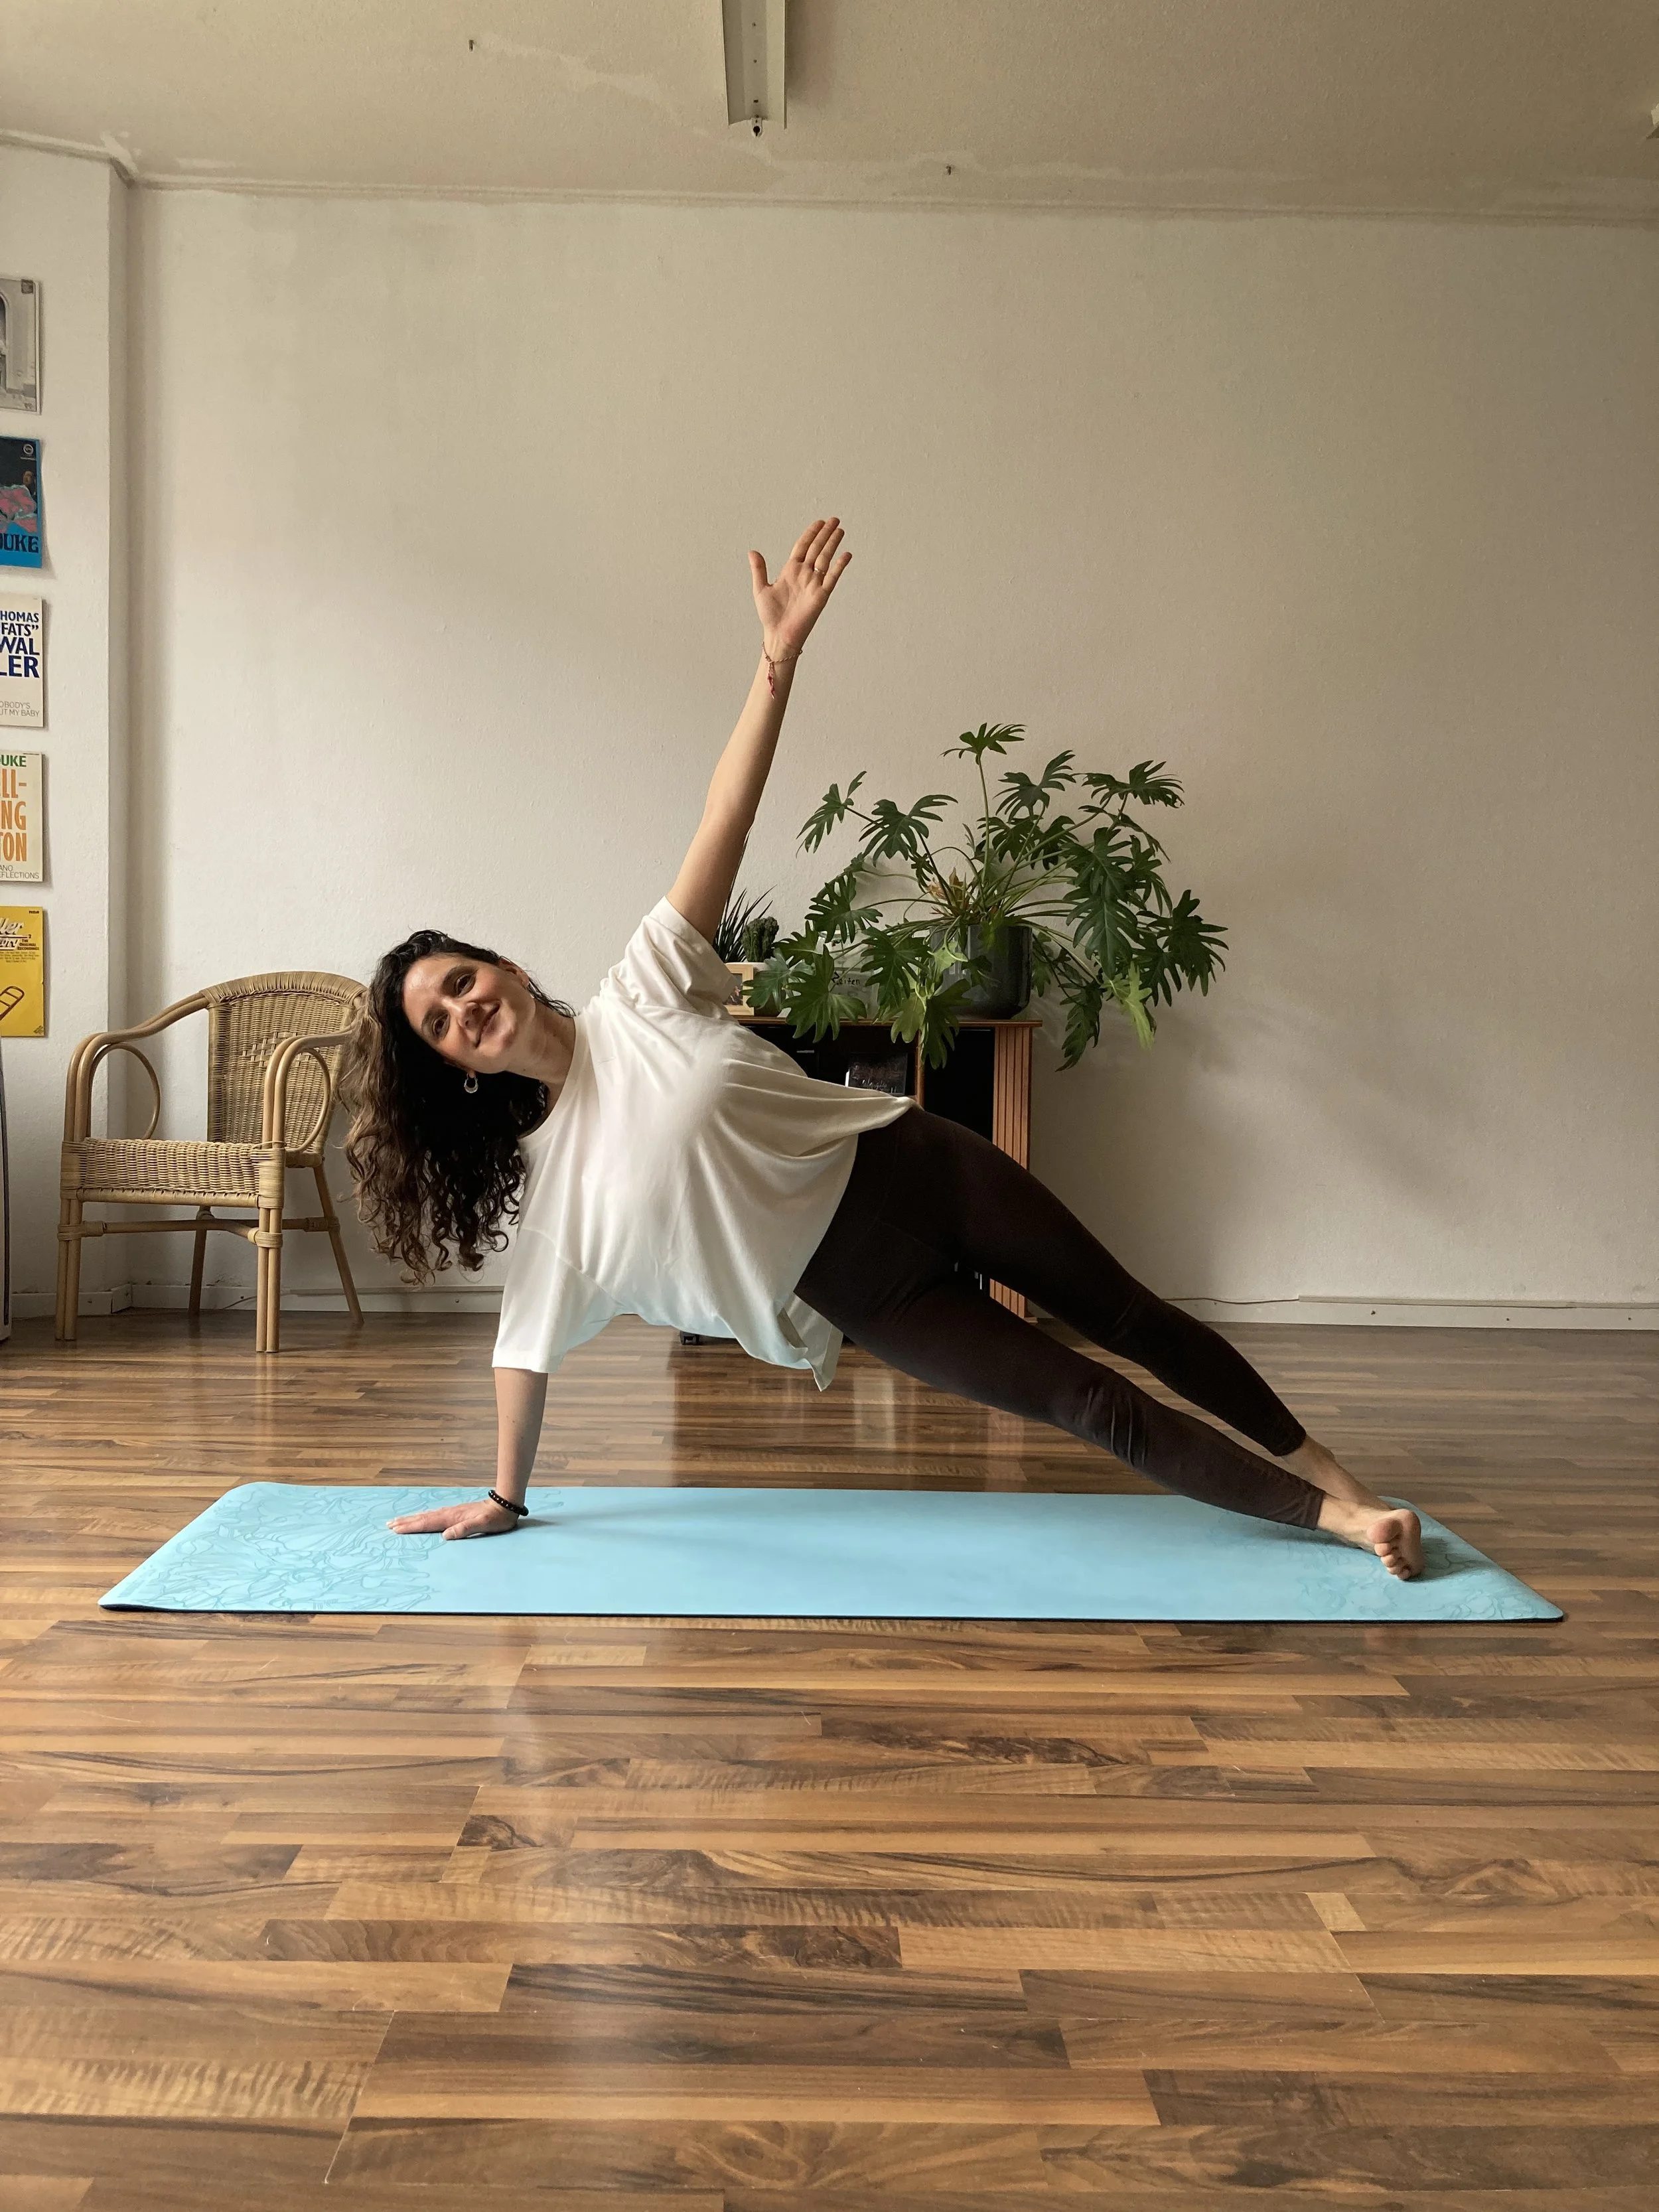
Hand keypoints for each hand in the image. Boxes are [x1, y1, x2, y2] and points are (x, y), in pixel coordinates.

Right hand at [386, 1498, 521, 1539]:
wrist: (504, 1505)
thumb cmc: (496, 1518)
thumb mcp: (483, 1525)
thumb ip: (465, 1529)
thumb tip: (445, 1536)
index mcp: (453, 1518)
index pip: (428, 1523)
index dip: (412, 1527)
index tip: (396, 1529)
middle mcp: (449, 1513)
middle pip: (423, 1518)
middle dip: (406, 1522)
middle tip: (389, 1524)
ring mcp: (452, 1512)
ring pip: (427, 1515)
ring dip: (412, 1518)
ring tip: (398, 1520)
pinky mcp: (456, 1513)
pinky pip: (434, 1515)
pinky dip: (423, 1517)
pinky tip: (421, 1518)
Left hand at [750, 517, 850, 658]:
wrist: (778, 635)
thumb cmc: (770, 616)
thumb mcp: (761, 589)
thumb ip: (759, 569)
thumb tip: (752, 551)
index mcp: (790, 570)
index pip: (803, 546)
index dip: (811, 533)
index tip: (819, 522)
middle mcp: (804, 574)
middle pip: (817, 548)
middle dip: (825, 533)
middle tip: (834, 519)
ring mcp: (814, 583)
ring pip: (825, 558)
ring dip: (832, 544)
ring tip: (840, 530)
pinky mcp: (821, 595)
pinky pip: (832, 577)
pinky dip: (839, 566)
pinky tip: (846, 554)